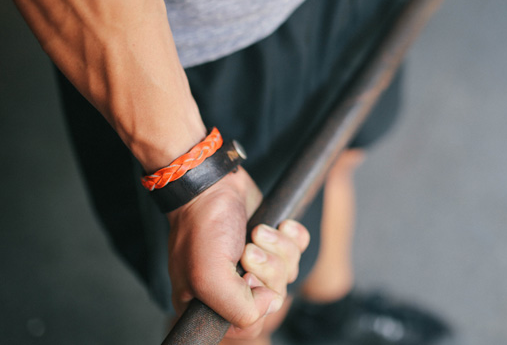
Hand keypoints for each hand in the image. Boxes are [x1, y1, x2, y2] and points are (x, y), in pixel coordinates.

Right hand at [166, 167, 309, 339]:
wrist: (214, 183)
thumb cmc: (203, 225)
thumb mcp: (209, 275)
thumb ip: (237, 308)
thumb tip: (270, 306)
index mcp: (209, 304)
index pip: (247, 328)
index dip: (256, 304)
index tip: (246, 277)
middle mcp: (233, 288)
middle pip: (274, 298)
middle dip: (270, 269)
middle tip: (250, 249)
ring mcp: (255, 265)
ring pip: (288, 273)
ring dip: (279, 249)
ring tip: (258, 231)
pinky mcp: (272, 243)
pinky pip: (299, 251)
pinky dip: (294, 237)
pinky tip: (280, 225)